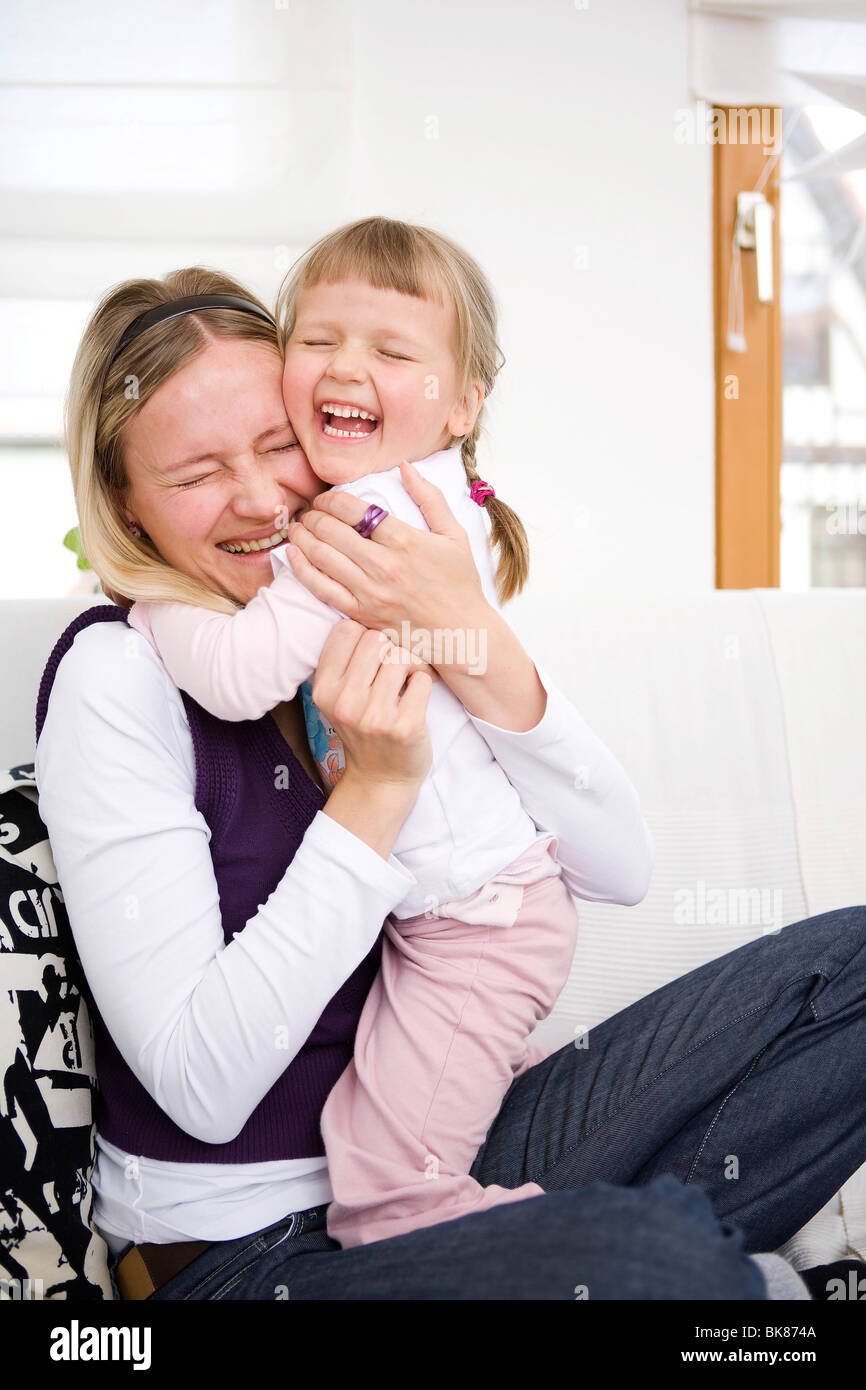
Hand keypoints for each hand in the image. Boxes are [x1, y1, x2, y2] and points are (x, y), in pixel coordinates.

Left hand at [283, 460, 492, 653]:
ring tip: (298, 528)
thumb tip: (404, 466)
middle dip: (313, 515)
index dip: (330, 499)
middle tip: (310, 512)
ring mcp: (369, 592)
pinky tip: (293, 555)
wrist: (461, 631)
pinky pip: (322, 589)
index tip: (325, 498)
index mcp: (404, 540)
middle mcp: (383, 565)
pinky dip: (302, 569)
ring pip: (322, 557)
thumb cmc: (460, 583)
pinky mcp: (360, 613)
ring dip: (303, 538)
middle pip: (331, 531)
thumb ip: (429, 497)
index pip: (353, 510)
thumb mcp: (454, 534)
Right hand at [312, 617, 433, 790]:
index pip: (346, 629)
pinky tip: (414, 702)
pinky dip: (424, 685)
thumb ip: (343, 660)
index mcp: (324, 688)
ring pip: (402, 656)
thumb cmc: (363, 728)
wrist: (381, 778)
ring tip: (403, 687)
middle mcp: (345, 701)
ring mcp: (374, 716)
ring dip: (410, 668)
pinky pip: (423, 679)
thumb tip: (359, 607)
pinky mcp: (404, 726)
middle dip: (388, 650)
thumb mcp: (338, 697)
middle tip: (391, 673)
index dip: (364, 637)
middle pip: (377, 638)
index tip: (370, 657)